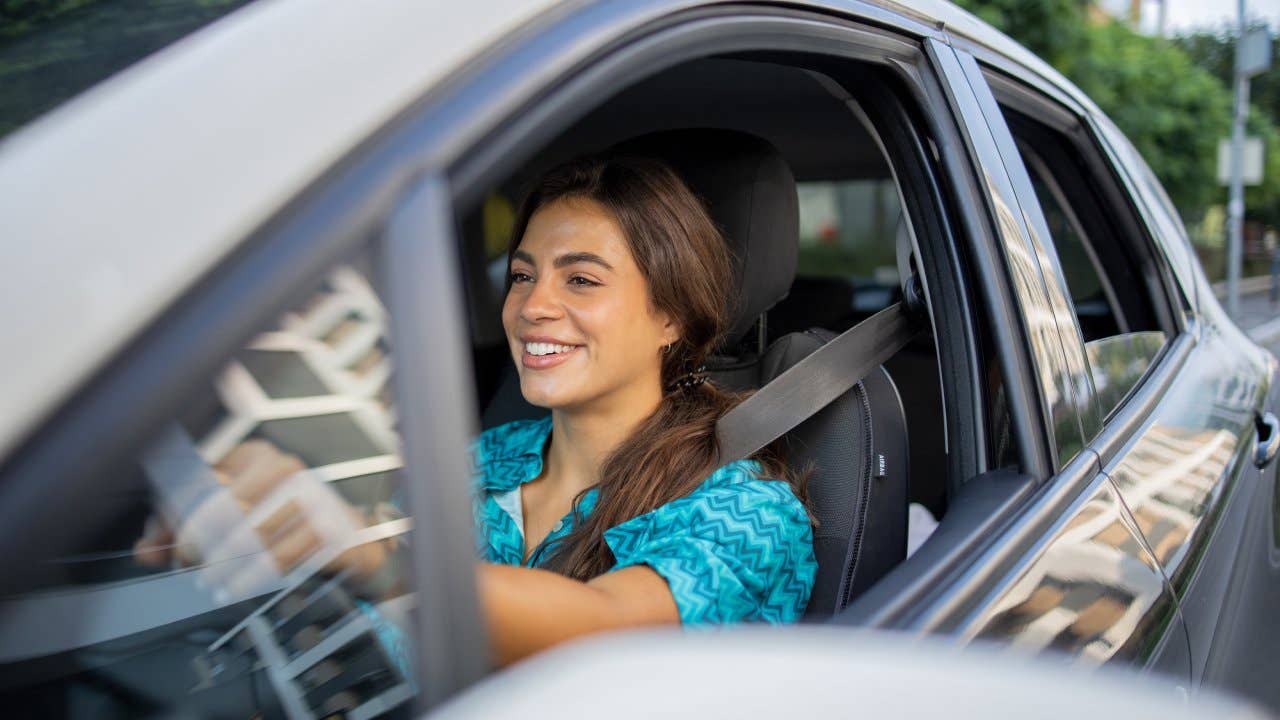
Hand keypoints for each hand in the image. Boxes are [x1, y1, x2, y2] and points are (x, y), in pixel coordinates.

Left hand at [134, 440, 388, 600]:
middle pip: (223, 505)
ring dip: (224, 565)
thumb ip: (181, 528)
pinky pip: (281, 555)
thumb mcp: (229, 516)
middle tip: (185, 566)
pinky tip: (237, 588)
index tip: (163, 546)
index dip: (174, 515)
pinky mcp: (328, 524)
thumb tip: (145, 550)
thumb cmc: (277, 523)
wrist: (343, 536)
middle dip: (197, 542)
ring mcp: (309, 494)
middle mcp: (282, 466)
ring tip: (211, 583)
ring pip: (251, 533)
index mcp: (252, 454)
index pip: (199, 479)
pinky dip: (253, 576)